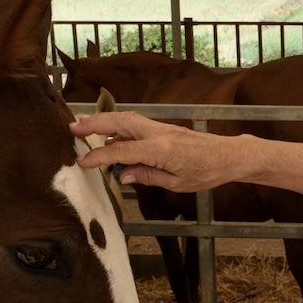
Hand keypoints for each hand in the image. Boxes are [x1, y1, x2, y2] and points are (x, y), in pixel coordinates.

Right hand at [71, 111, 241, 191]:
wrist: (229, 155)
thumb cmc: (207, 172)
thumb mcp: (177, 183)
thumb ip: (148, 176)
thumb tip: (123, 176)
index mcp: (161, 150)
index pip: (122, 151)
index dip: (100, 157)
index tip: (82, 162)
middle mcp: (158, 134)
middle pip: (120, 123)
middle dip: (94, 123)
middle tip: (72, 128)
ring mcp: (162, 128)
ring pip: (127, 120)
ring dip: (104, 122)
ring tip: (84, 127)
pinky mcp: (164, 129)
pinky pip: (136, 125)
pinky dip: (119, 127)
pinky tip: (110, 138)